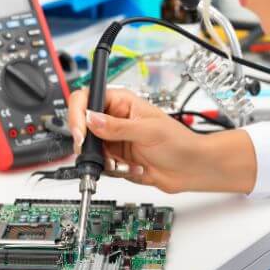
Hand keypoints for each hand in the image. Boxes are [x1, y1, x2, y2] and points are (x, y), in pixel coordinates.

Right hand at [67, 87, 201, 192]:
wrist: (190, 168)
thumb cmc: (179, 142)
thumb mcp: (148, 131)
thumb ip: (117, 127)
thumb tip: (91, 119)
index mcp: (122, 102)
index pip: (88, 98)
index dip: (79, 113)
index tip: (81, 133)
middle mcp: (114, 119)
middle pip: (83, 125)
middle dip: (88, 143)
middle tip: (99, 154)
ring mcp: (114, 140)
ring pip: (90, 149)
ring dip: (105, 160)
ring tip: (124, 164)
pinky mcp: (116, 159)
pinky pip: (102, 165)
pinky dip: (114, 171)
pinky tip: (133, 169)